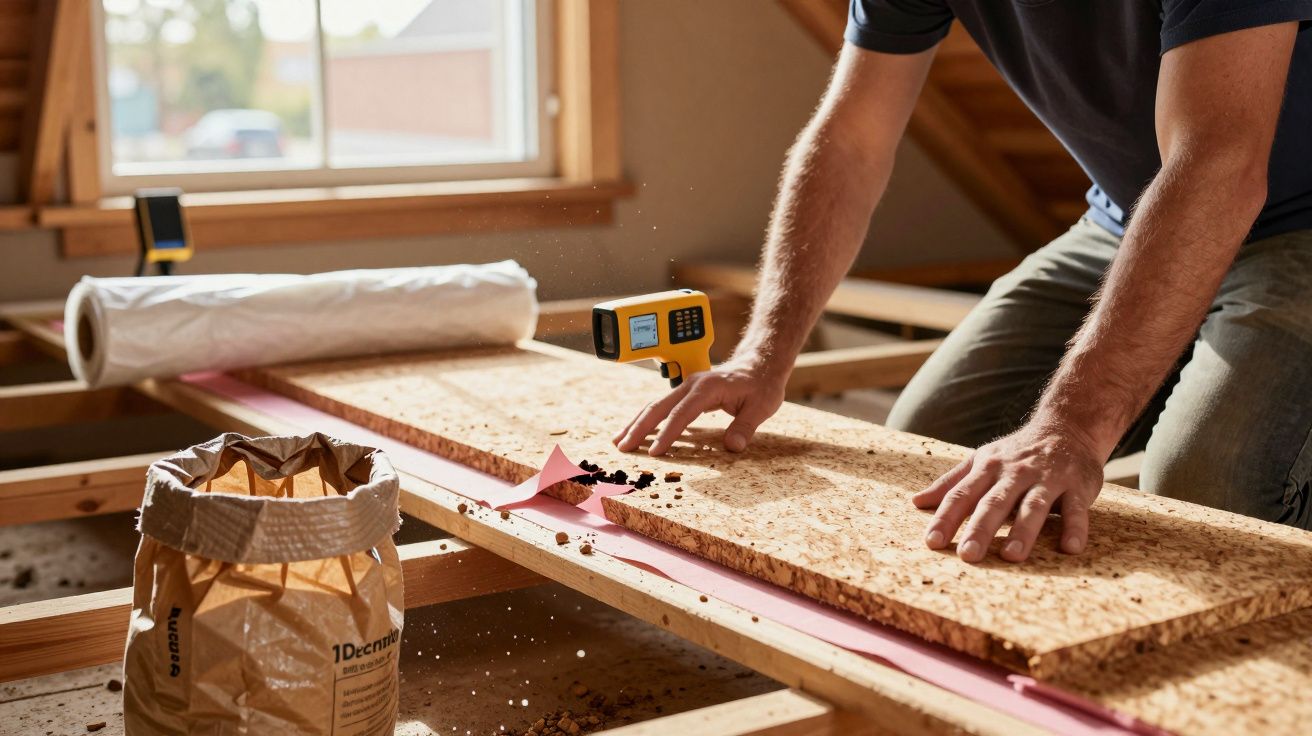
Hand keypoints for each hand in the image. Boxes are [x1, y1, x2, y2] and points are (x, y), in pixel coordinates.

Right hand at [613, 359, 785, 455]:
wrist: (759, 364)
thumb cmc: (761, 384)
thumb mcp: (761, 406)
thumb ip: (745, 426)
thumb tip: (733, 446)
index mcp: (707, 387)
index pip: (682, 414)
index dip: (667, 434)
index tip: (654, 453)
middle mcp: (692, 384)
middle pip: (658, 407)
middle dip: (639, 428)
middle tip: (623, 448)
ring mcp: (687, 387)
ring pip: (655, 405)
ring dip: (636, 423)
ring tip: (618, 441)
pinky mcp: (686, 392)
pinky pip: (662, 406)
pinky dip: (647, 419)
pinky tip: (636, 431)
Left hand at [912, 419, 1106, 562]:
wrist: (1067, 426)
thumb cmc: (1016, 453)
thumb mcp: (981, 460)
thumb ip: (951, 483)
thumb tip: (916, 502)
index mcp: (987, 468)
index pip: (962, 495)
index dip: (946, 518)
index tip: (932, 542)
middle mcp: (1015, 473)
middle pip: (994, 502)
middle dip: (980, 528)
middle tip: (968, 555)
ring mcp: (1047, 478)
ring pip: (1033, 505)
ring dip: (1023, 530)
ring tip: (1012, 556)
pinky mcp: (1077, 485)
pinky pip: (1077, 509)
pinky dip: (1075, 527)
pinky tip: (1069, 548)